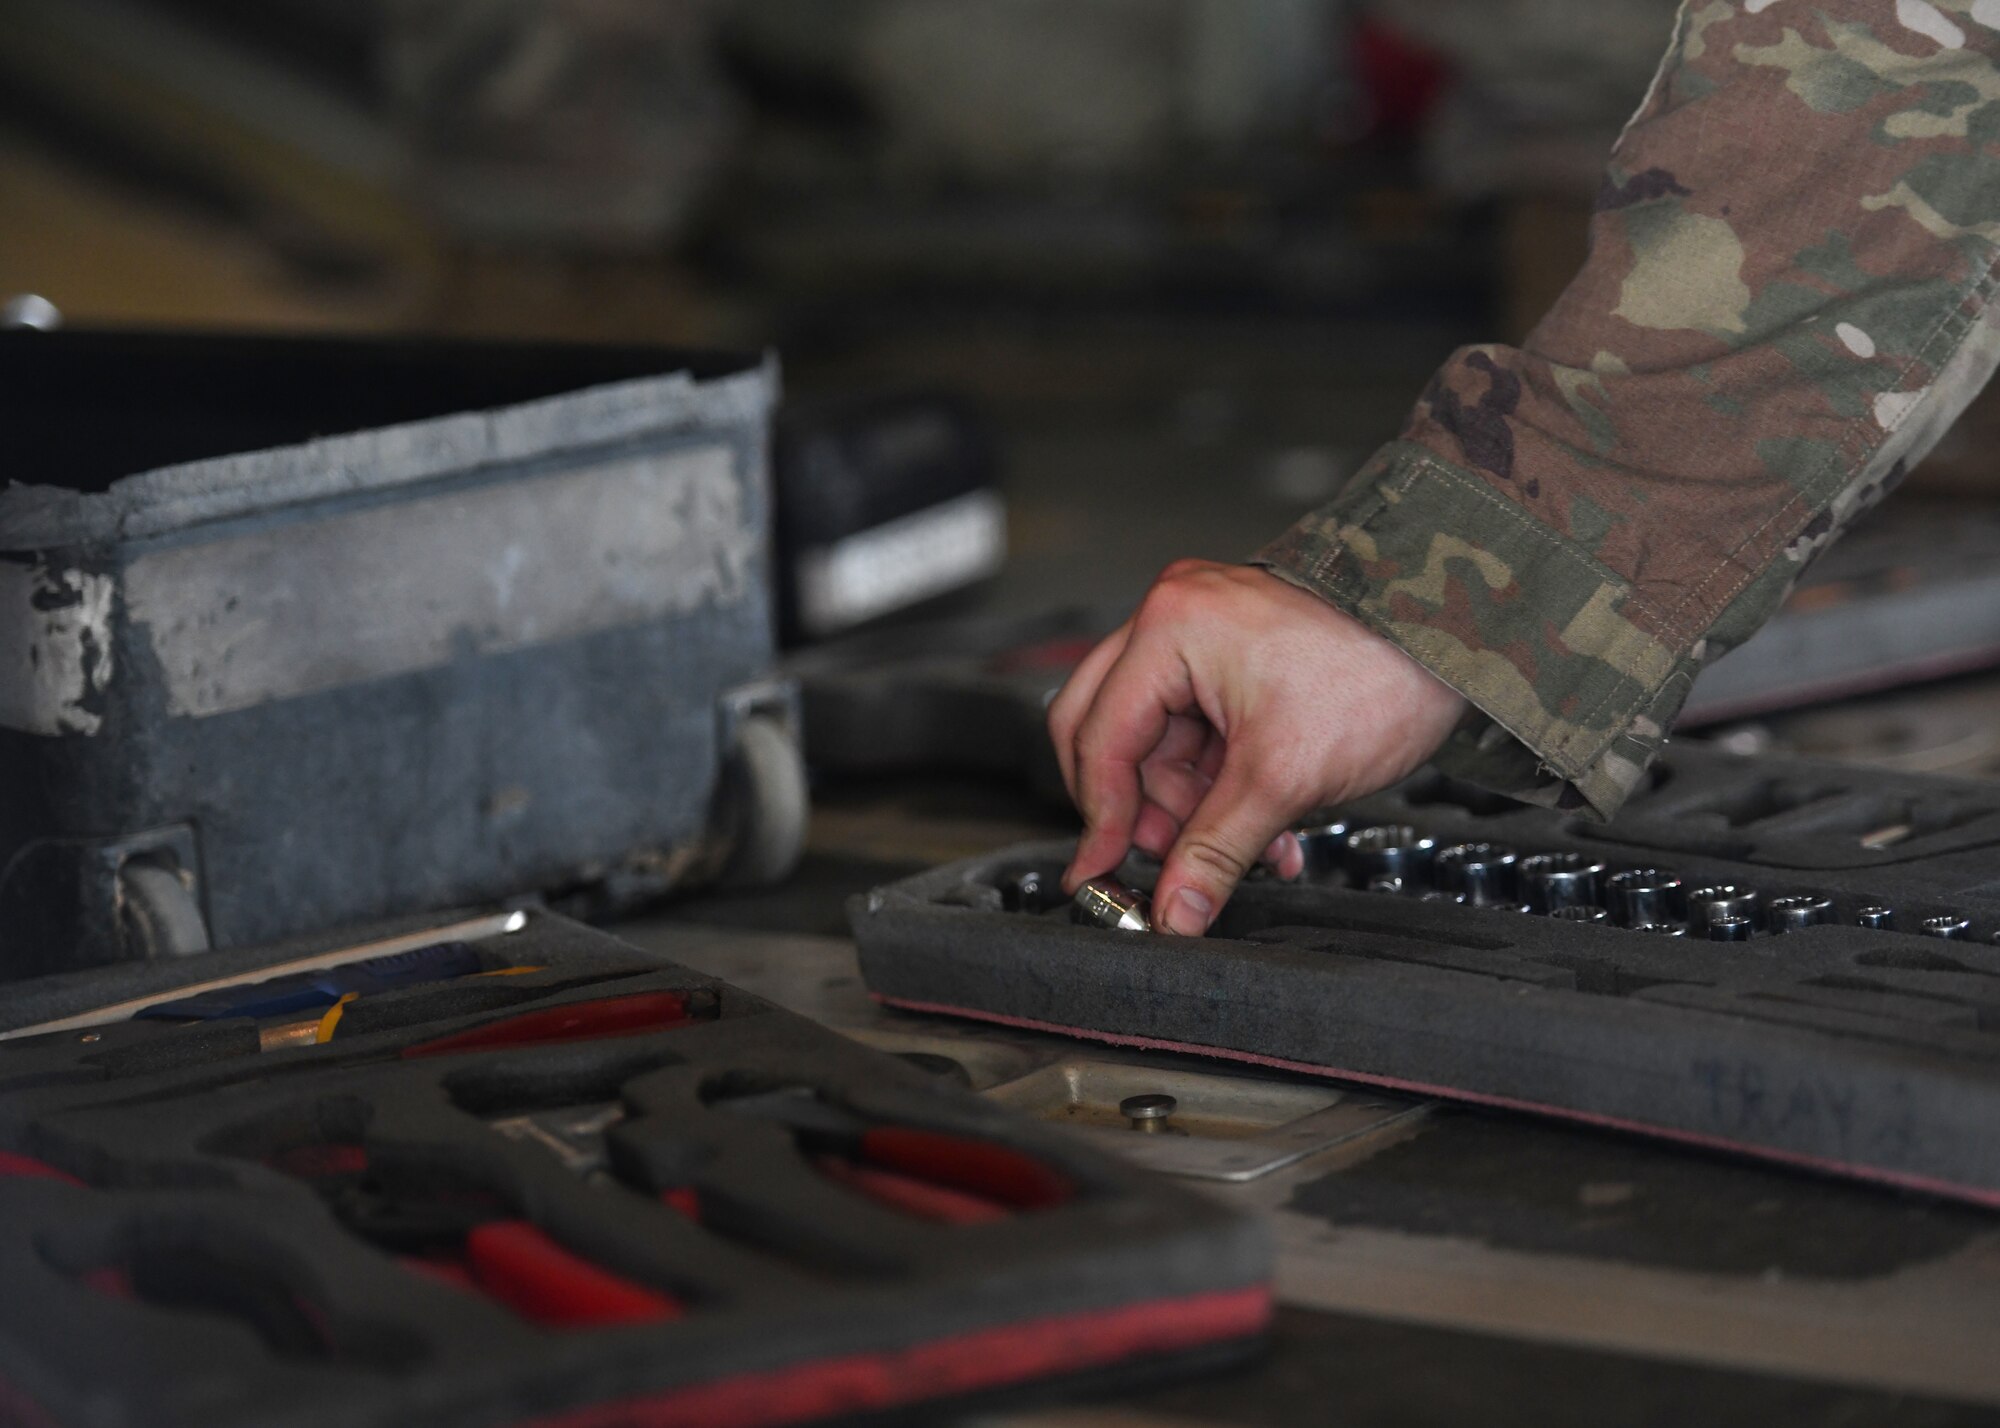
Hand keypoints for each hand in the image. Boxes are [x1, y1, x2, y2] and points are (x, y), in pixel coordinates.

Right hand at [1048, 561, 1466, 935]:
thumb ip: (1216, 850)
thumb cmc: (1383, 674)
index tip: (1100, 874)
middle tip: (1170, 859)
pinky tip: (1266, 824)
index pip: (1102, 737)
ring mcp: (1205, 630)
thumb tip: (1173, 911)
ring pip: (1159, 739)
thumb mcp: (1285, 778)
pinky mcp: (1236, 652)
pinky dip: (1224, 781)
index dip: (1103, 818)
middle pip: (1111, 730)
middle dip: (1146, 808)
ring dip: (1196, 804)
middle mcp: (1175, 616)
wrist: (1462, 639)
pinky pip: (1201, 729)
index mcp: (1172, 627)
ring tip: (1254, 847)